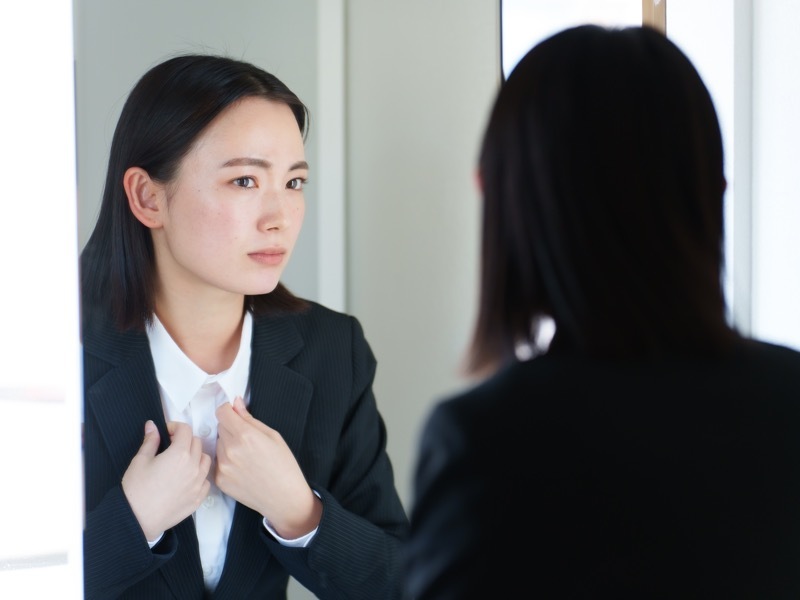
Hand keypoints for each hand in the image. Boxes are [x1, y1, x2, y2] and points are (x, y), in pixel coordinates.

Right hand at [121, 420, 211, 541]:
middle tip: (171, 446)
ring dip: (196, 456)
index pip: (186, 430)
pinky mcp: (198, 498)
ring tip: (181, 462)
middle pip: (197, 443)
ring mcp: (198, 483)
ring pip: (205, 460)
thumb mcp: (140, 460)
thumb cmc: (136, 489)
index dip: (175, 427)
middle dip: (185, 440)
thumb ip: (150, 441)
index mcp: (180, 454)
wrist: (137, 519)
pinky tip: (187, 478)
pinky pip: (206, 481)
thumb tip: (152, 425)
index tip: (166, 433)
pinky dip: (199, 476)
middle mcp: (194, 467)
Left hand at [215, 396, 321, 538]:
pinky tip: (242, 468)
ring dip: (227, 445)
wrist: (284, 497)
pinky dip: (226, 461)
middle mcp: (230, 450)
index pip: (222, 412)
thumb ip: (250, 419)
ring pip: (218, 444)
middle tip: (248, 440)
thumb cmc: (283, 466)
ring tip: (246, 457)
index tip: (234, 414)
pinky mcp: (220, 480)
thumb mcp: (273, 436)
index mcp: (245, 435)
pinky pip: (218, 462)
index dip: (228, 410)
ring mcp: (223, 466)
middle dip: (231, 429)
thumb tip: (236, 404)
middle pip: (220, 428)